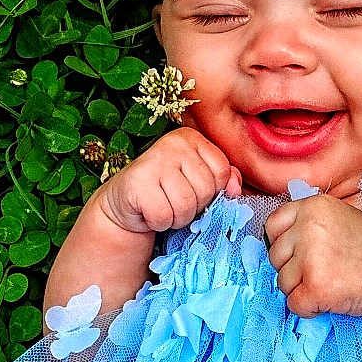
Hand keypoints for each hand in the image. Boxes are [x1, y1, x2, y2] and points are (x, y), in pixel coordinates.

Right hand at [97, 127, 242, 235]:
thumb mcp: (199, 182)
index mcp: (192, 138)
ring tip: (164, 208)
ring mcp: (153, 160)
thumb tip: (235, 189)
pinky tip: (150, 213)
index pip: (222, 171)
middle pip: (206, 188)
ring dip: (178, 218)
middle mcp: (173, 143)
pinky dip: (160, 223)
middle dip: (195, 207)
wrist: (126, 204)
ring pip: (186, 204)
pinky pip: (164, 215)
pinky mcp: (137, 182)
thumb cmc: (167, 193)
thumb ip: (223, 180)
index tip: (194, 191)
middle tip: (175, 202)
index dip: (213, 191)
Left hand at [262, 193, 361, 318]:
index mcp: (313, 206)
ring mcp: (312, 258)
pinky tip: (332, 298)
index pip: (273, 225)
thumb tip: (276, 240)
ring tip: (332, 282)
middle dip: (294, 269)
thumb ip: (308, 222)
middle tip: (325, 271)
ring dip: (302, 289)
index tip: (300, 254)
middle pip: (275, 257)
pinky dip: (310, 308)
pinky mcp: (316, 287)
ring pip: (282, 282)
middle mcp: (309, 227)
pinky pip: (294, 304)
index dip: (284, 245)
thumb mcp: (339, 218)